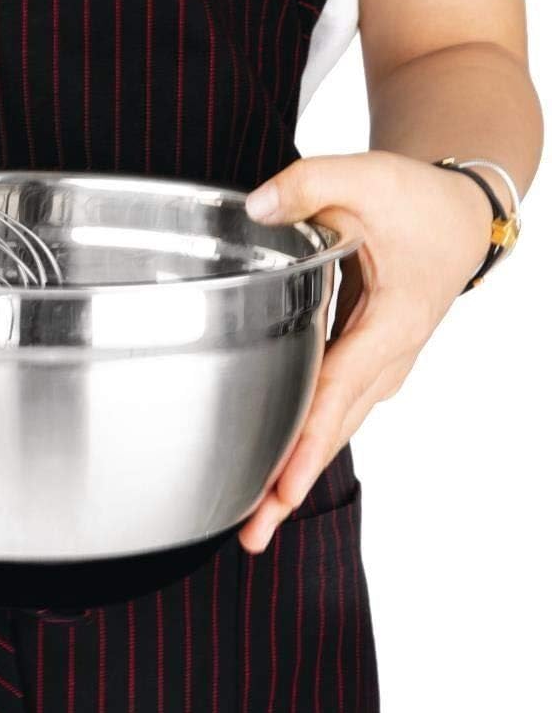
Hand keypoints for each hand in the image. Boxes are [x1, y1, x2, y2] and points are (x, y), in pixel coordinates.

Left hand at [237, 150, 493, 552]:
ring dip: (296, 473)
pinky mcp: (369, 364)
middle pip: (333, 428)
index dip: (307, 439)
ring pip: (334, 428)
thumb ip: (309, 185)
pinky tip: (273, 470)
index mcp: (393, 322)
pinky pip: (334, 412)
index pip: (338, 388)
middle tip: (252, 535)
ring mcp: (382, 366)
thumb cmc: (419, 202)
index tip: (280, 487)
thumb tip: (255, 208)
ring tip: (255, 524)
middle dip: (292, 484)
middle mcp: (390, 357)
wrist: (461, 215)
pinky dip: (306, 443)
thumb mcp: (367, 177)